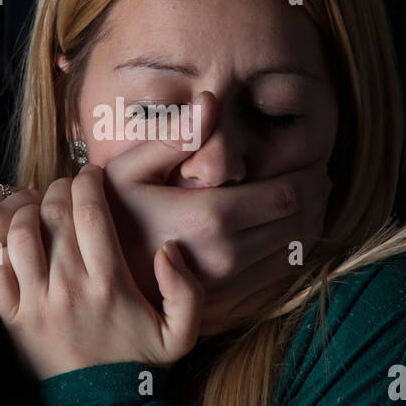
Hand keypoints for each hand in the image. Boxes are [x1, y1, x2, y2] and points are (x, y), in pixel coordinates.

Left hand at [0, 164, 202, 379]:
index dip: (88, 182)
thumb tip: (168, 249)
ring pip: (18, 235)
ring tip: (38, 209)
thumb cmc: (139, 362)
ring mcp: (36, 302)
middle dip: (58, 188)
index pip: (91, 211)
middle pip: (53, 213)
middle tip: (65, 187)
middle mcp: (69, 286)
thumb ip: (186, 289)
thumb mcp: (181, 332)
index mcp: (109, 282)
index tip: (90, 174)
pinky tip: (13, 246)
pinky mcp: (12, 318)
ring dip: (25, 212)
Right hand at [101, 93, 332, 333]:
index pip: (288, 194)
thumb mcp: (129, 169)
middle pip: (299, 223)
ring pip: (294, 253)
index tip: (314, 158)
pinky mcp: (224, 304)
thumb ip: (175, 136)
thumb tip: (210, 101)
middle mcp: (226, 257)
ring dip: (309, 223)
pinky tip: (287, 233)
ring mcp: (226, 286)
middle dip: (315, 196)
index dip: (309, 174)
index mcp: (210, 218)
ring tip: (308, 200)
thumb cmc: (106, 215)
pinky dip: (292, 252)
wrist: (87, 276)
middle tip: (318, 175)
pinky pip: (277, 278)